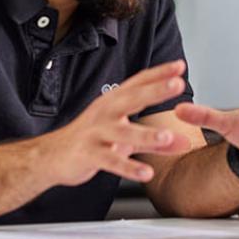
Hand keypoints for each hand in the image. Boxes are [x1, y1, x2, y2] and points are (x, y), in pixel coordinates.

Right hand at [39, 61, 193, 185]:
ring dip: (145, 134)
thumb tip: (186, 142)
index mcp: (113, 102)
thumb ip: (155, 139)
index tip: (180, 65)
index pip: (138, 82)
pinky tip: (146, 173)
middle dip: (155, 91)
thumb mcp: (125, 137)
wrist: (51, 156)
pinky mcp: (88, 154)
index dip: (159, 74)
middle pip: (132, 98)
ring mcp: (95, 133)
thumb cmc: (92, 140)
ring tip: (167, 137)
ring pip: (122, 133)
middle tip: (178, 84)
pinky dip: (129, 167)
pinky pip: (110, 161)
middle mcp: (105, 112)